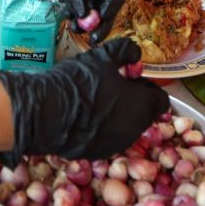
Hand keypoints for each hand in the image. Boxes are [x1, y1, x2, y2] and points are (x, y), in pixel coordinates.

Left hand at [0, 0, 127, 43]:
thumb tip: (87, 16)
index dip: (115, 3)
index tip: (102, 17)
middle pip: (108, 2)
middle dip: (103, 19)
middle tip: (94, 37)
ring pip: (93, 10)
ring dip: (89, 23)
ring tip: (77, 30)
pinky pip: (78, 11)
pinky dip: (78, 20)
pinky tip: (71, 24)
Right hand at [0, 38, 169, 163]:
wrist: (45, 114)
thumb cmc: (78, 83)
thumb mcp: (102, 57)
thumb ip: (125, 51)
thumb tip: (134, 54)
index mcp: (142, 106)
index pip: (160, 99)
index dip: (146, 86)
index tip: (130, 78)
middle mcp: (134, 130)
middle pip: (142, 114)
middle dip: (131, 100)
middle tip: (109, 86)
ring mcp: (115, 145)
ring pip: (124, 127)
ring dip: (116, 115)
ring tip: (92, 99)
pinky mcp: (95, 154)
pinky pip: (104, 138)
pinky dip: (99, 128)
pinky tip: (81, 116)